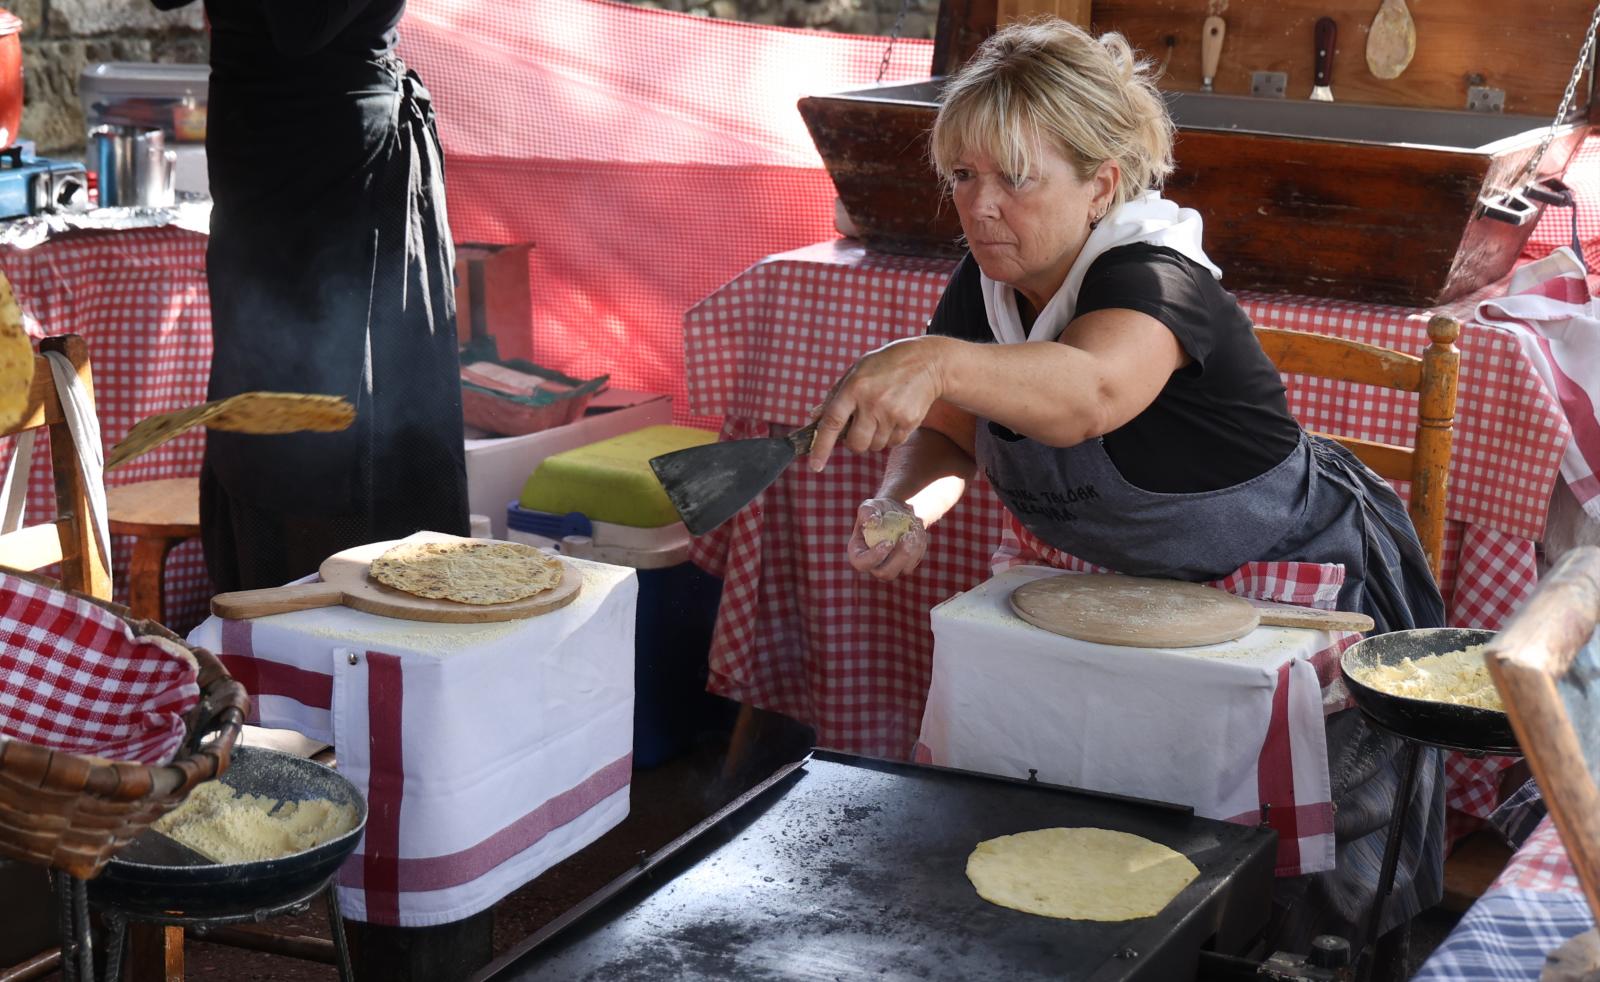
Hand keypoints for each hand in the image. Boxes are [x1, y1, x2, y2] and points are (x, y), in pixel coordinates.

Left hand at [809, 336, 947, 470]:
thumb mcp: (856, 371)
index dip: (821, 447)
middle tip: (861, 427)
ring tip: (882, 414)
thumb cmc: (885, 366)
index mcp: (854, 387)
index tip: (815, 465)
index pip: (832, 422)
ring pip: (875, 447)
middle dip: (854, 442)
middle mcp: (872, 402)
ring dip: (874, 438)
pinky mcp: (909, 421)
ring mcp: (892, 413)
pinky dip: (891, 436)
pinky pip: (893, 444)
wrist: (926, 362)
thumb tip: (815, 418)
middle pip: (855, 444)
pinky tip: (896, 415)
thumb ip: (835, 395)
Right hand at [848, 497, 928, 580]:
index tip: (888, 542)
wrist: (896, 512)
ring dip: (912, 549)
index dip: (874, 557)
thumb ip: (867, 512)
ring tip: (913, 529)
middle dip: (899, 557)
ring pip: (904, 569)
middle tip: (907, 537)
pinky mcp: (906, 565)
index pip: (862, 563)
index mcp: (858, 554)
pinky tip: (916, 531)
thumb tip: (874, 522)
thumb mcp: (870, 505)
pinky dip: (918, 546)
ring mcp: (891, 567)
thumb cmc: (879, 510)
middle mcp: (874, 565)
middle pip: (885, 573)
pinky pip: (915, 561)